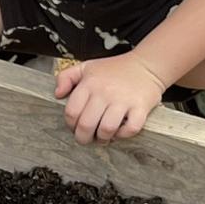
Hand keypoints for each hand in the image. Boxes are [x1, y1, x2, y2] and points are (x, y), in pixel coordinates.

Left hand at [54, 49, 168, 143]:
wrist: (147, 64)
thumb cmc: (115, 69)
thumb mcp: (86, 67)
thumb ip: (66, 77)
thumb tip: (57, 94)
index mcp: (90, 84)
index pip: (72, 112)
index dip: (70, 125)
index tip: (75, 127)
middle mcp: (105, 92)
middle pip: (86, 125)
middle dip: (83, 137)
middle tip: (86, 138)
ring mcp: (124, 100)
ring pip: (107, 129)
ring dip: (103, 138)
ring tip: (103, 137)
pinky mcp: (141, 106)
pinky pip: (131, 128)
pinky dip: (124, 135)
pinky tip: (120, 131)